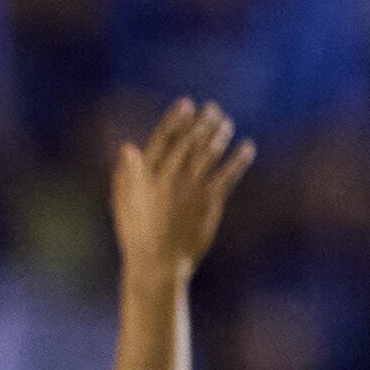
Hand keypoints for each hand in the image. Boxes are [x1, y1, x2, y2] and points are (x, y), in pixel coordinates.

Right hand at [111, 100, 254, 282]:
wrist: (156, 265)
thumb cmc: (136, 236)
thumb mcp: (122, 204)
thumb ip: (124, 176)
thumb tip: (128, 148)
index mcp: (147, 174)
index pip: (163, 138)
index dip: (176, 118)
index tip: (187, 103)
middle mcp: (170, 176)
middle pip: (190, 140)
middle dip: (203, 121)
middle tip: (213, 110)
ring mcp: (191, 188)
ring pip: (210, 152)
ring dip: (220, 134)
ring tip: (227, 124)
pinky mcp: (210, 201)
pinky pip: (228, 174)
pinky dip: (239, 159)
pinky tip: (247, 148)